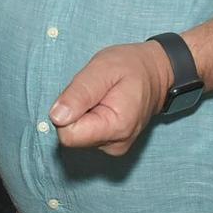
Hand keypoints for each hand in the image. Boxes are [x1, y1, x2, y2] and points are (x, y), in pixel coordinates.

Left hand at [50, 41, 175, 155]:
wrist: (156, 72)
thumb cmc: (131, 66)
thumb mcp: (102, 69)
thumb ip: (79, 93)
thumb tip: (56, 117)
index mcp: (116, 127)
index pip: (68, 135)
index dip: (67, 111)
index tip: (84, 94)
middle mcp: (115, 144)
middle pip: (71, 136)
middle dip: (75, 111)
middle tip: (95, 92)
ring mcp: (113, 146)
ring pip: (77, 134)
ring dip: (82, 113)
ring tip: (102, 96)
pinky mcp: (109, 143)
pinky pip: (85, 133)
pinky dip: (88, 117)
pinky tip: (103, 104)